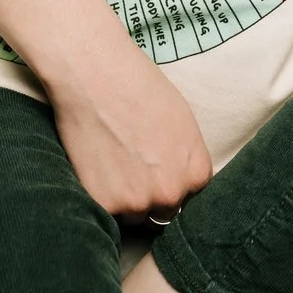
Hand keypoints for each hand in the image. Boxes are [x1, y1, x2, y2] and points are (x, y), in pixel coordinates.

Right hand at [47, 31, 212, 219]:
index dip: (172, 183)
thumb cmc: (140, 88)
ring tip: (113, 163)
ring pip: (133, 216)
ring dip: (125, 200)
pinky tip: (97, 165)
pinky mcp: (104, 205)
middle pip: (163, 213)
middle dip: (151, 196)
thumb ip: (187, 160)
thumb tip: (182, 182)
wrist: (97, 75)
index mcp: (195, 173)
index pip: (191, 199)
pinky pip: (106, 213)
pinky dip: (101, 196)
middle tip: (133, 167)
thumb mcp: (184, 122)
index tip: (159, 170)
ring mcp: (137, 203)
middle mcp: (170, 194)